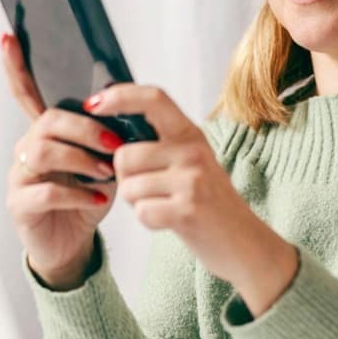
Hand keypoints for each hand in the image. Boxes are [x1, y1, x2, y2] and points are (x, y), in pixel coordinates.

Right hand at [0, 34, 120, 289]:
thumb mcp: (103, 162)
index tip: (8, 38)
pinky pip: (45, 192)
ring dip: (81, 159)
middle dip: (84, 129)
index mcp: (45, 133)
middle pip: (47, 122)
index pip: (26, 94)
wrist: (74, 245)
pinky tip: (98, 199)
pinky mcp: (20, 205)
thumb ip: (108, 136)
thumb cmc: (88, 198)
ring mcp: (19, 176)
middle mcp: (26, 149)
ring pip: (42, 152)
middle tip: (115, 145)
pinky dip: (78, 194)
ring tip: (108, 173)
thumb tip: (128, 108)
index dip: (16, 67)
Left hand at [84, 84, 297, 314]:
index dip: (119, 96)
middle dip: (124, 178)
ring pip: (129, 187)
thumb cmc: (209, 202)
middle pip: (125, 155)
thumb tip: (110, 130)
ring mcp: (192, 181)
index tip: (94, 104)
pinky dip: (148, 221)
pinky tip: (169, 221)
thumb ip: (161, 143)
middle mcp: (193, 151)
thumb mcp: (191, 161)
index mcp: (191, 134)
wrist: (243, 242)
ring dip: (137, 203)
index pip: (153, 98)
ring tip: (164, 205)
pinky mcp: (188, 210)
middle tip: (149, 190)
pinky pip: (141, 212)